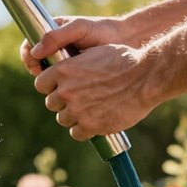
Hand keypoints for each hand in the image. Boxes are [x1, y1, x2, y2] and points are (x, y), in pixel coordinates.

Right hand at [19, 16, 133, 76]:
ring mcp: (63, 64)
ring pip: (47, 76)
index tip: (37, 66)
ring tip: (66, 81)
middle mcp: (54, 49)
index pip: (29, 46)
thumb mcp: (79, 28)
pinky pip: (60, 84)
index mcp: (51, 34)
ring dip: (52, 81)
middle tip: (53, 76)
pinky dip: (62, 86)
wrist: (125, 41)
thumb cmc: (102, 30)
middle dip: (41, 72)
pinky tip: (72, 86)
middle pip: (35, 64)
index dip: (28, 57)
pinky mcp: (73, 76)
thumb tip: (35, 51)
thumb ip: (56, 36)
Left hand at [28, 43, 159, 140]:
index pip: (41, 84)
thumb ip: (73, 63)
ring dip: (74, 116)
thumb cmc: (123, 60)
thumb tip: (60, 71)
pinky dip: (84, 130)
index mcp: (62, 70)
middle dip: (63, 102)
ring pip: (63, 119)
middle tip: (81, 99)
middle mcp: (66, 91)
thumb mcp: (92, 53)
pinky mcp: (90, 125)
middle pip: (51, 103)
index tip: (62, 87)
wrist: (145, 77)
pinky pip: (76, 133)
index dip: (52, 86)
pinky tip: (95, 121)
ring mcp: (77, 110)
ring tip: (91, 109)